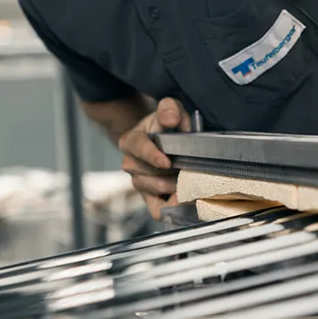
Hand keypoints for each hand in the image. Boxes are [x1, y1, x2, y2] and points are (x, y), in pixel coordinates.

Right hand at [117, 97, 191, 218]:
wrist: (161, 140)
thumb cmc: (166, 125)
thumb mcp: (169, 109)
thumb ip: (169, 109)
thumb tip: (171, 119)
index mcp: (130, 141)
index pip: (138, 148)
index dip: (152, 156)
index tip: (167, 162)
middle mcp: (130, 164)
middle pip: (147, 173)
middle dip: (168, 172)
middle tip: (187, 167)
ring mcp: (138, 182)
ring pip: (153, 190)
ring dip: (171, 186)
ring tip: (187, 178)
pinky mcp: (149, 198)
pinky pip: (156, 209)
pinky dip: (169, 208)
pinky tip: (181, 202)